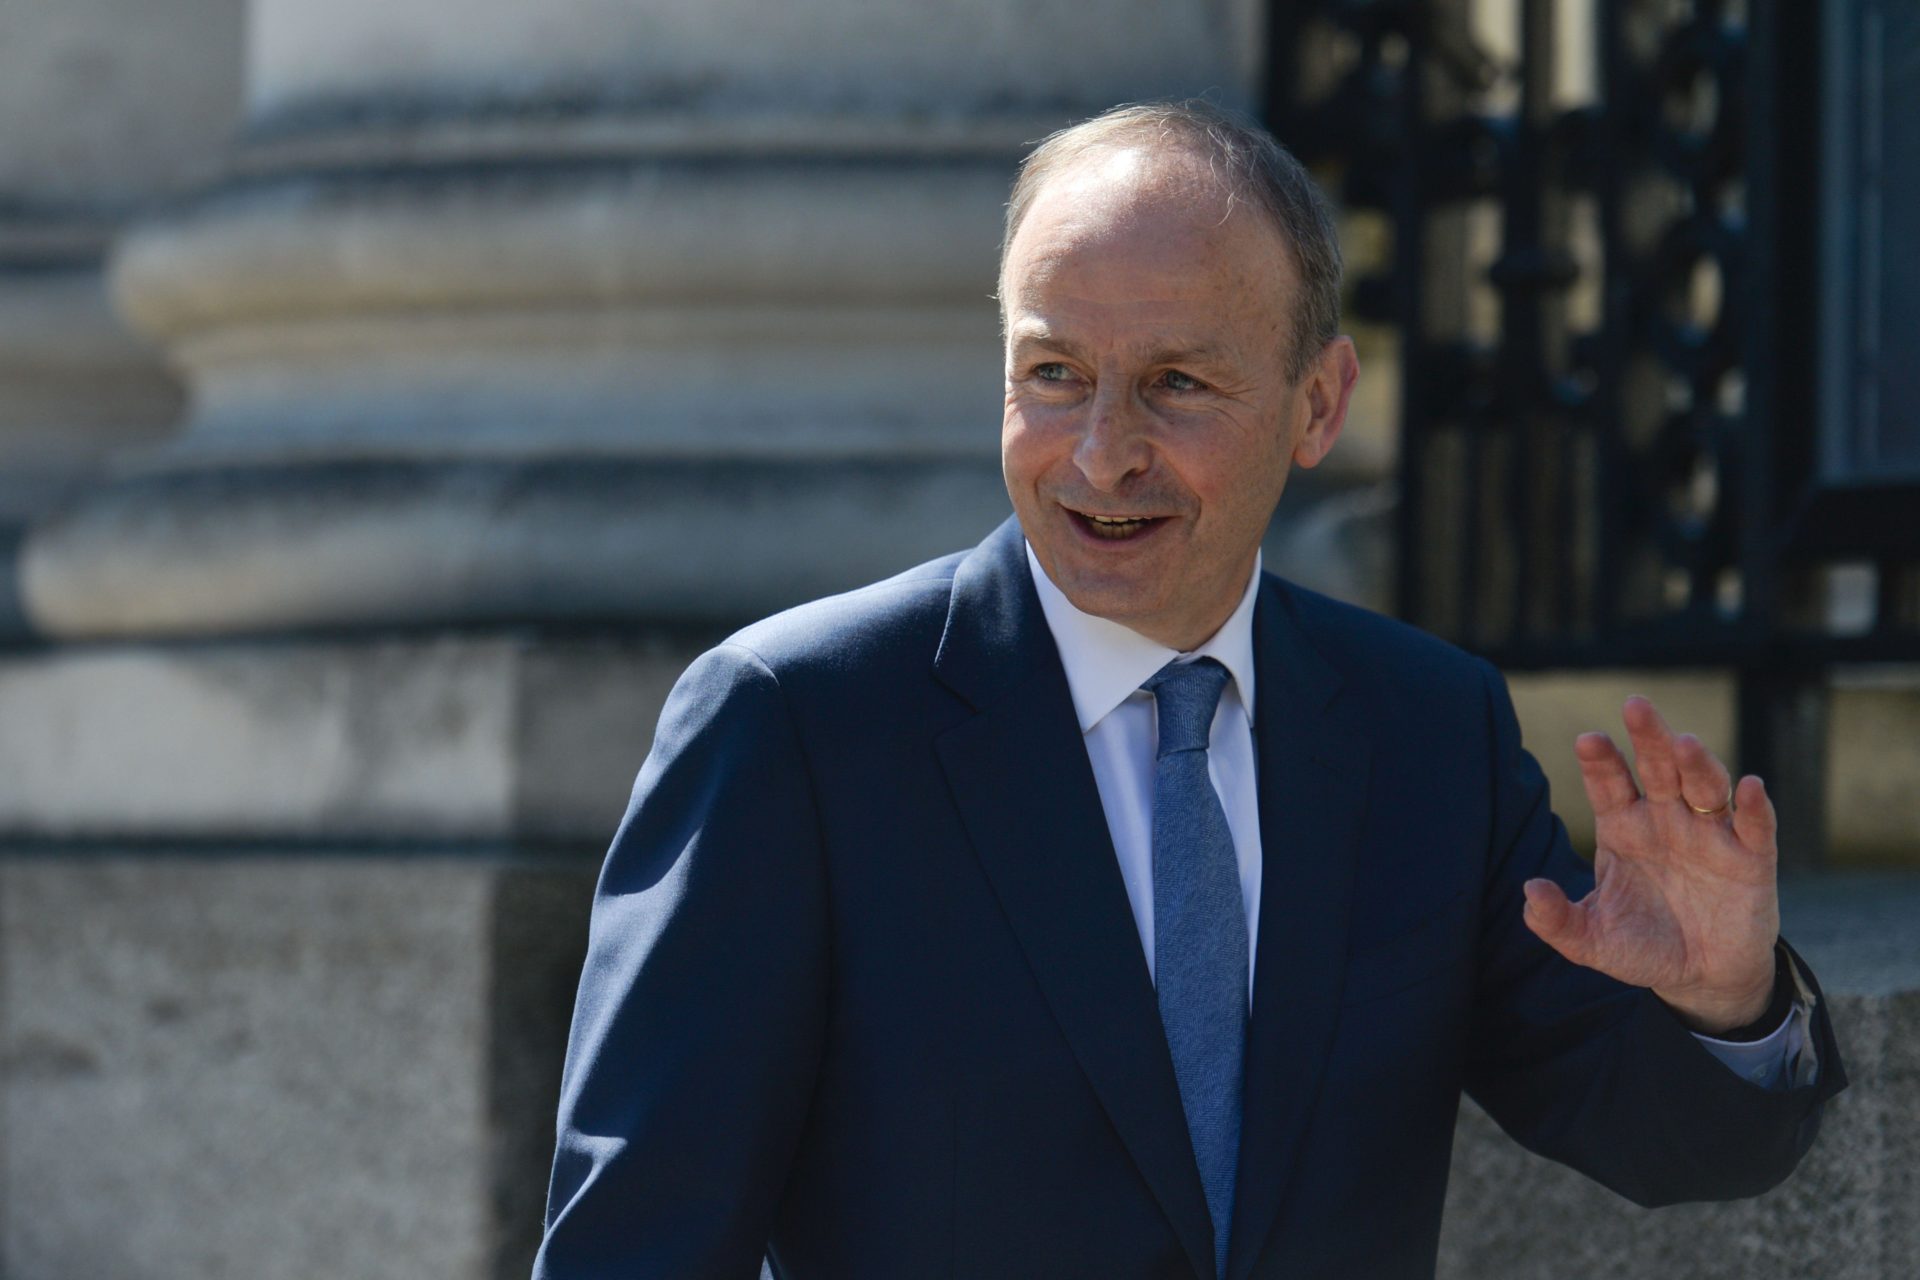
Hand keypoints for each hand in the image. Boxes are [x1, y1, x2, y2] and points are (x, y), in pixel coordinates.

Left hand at [1521, 695, 1779, 1034]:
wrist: (1702, 976)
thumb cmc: (1643, 946)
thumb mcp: (1592, 941)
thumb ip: (1556, 920)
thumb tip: (1530, 891)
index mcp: (1623, 827)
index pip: (1608, 783)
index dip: (1600, 760)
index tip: (1588, 740)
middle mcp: (1665, 820)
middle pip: (1656, 768)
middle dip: (1648, 738)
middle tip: (1635, 705)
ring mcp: (1710, 835)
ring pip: (1705, 787)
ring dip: (1697, 764)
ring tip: (1685, 744)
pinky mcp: (1752, 860)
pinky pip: (1756, 827)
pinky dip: (1755, 807)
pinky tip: (1749, 787)